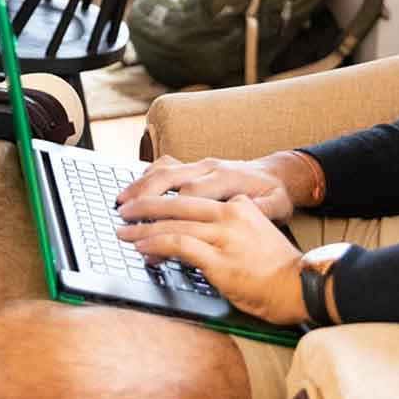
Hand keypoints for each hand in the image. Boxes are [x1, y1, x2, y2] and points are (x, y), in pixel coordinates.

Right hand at [116, 153, 307, 222]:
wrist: (278, 173)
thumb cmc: (275, 194)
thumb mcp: (276, 206)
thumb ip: (260, 211)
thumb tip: (245, 214)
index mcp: (228, 179)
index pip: (191, 195)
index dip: (171, 214)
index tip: (154, 234)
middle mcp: (211, 167)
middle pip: (170, 178)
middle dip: (145, 197)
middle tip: (124, 216)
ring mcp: (201, 164)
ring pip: (164, 169)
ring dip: (140, 185)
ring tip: (120, 202)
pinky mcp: (196, 164)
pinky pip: (167, 164)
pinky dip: (147, 175)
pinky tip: (134, 189)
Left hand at [116, 191, 306, 323]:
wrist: (299, 285)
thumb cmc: (277, 267)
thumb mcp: (254, 232)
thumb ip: (232, 225)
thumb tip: (202, 233)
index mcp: (238, 205)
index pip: (194, 198)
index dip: (166, 202)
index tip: (147, 207)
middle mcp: (230, 214)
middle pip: (178, 203)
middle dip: (146, 205)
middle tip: (124, 209)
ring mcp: (224, 235)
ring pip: (173, 223)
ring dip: (143, 228)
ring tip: (124, 231)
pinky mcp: (219, 259)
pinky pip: (179, 245)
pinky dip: (156, 244)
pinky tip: (142, 248)